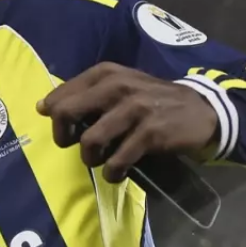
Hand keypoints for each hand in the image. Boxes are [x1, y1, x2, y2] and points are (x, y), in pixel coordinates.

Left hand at [37, 62, 218, 182]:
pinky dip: (112, 172)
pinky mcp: (150, 132)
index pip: (60, 96)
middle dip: (63, 136)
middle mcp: (117, 86)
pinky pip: (118, 159)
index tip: (64, 130)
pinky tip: (117, 172)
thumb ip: (85, 94)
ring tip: (100, 160)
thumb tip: (43, 107)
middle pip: (66, 113)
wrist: (203, 110)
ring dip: (90, 158)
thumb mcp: (121, 86)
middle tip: (74, 146)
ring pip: (90, 140)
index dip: (54, 117)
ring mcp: (135, 108)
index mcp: (106, 74)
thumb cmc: (152, 101)